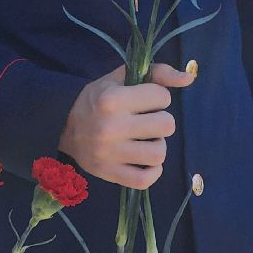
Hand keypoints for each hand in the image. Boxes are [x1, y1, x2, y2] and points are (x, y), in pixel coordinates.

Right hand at [58, 63, 194, 188]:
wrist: (64, 126)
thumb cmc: (97, 98)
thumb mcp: (120, 78)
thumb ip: (157, 73)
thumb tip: (188, 78)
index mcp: (113, 100)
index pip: (162, 97)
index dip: (158, 96)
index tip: (145, 99)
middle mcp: (111, 128)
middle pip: (166, 125)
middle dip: (161, 120)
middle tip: (147, 120)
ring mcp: (110, 154)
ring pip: (159, 154)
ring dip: (158, 145)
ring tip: (146, 140)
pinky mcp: (110, 174)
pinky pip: (145, 180)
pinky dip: (152, 171)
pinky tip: (146, 160)